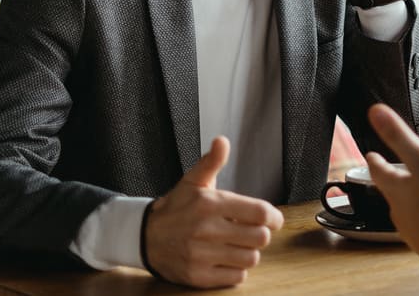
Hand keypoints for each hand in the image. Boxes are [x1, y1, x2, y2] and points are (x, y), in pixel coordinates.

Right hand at [144, 136, 284, 287]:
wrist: (144, 237)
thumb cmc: (176, 208)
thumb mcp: (192, 181)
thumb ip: (211, 162)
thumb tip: (221, 141)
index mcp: (209, 203)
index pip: (259, 213)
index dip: (273, 217)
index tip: (273, 219)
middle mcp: (206, 230)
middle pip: (259, 237)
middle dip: (260, 234)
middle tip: (253, 232)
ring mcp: (201, 255)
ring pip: (250, 258)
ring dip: (249, 252)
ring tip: (239, 245)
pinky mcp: (197, 276)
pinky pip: (235, 277)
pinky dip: (236, 270)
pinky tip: (227, 259)